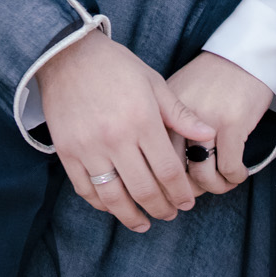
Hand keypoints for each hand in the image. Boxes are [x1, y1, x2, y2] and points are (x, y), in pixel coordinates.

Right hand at [35, 31, 215, 232]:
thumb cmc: (114, 66)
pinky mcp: (67, 151)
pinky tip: (113, 206)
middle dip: (161, 209)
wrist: (66, 53)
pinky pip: (85, 189)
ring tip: (143, 223)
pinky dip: (100, 203)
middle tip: (169, 214)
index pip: (168, 170)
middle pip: (144, 189)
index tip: (187, 202)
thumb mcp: (153, 82)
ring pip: (113, 197)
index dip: (180, 193)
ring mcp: (88, 147)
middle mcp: (115, 138)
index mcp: (142, 120)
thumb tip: (209, 134)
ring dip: (131, 216)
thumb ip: (180, 114)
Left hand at [165, 51, 275, 194]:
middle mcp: (178, 117)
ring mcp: (205, 122)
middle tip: (196, 196)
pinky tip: (237, 174)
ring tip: (222, 183)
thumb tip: (162, 171)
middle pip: (175, 172)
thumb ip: (166, 126)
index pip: (152, 158)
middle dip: (186, 193)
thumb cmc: (209, 80)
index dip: (161, 183)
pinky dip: (234, 177)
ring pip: (202, 175)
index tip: (169, 194)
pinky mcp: (232, 125)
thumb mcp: (178, 97)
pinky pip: (229, 168)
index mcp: (161, 111)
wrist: (241, 58)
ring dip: (214, 188)